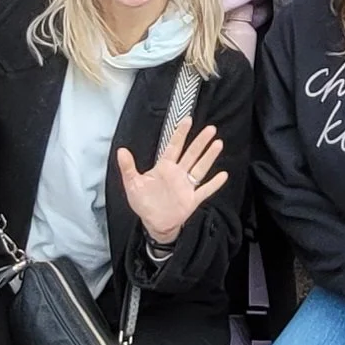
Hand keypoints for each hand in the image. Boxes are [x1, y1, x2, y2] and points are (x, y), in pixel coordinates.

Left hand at [116, 113, 228, 249]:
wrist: (154, 224)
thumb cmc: (143, 203)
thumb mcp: (132, 184)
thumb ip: (128, 167)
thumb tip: (120, 150)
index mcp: (164, 167)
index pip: (174, 146)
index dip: (180, 133)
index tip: (187, 120)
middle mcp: (177, 174)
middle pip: (191, 153)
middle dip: (200, 141)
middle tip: (210, 129)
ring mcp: (186, 186)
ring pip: (200, 168)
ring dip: (209, 156)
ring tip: (218, 144)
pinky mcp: (192, 199)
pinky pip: (205, 190)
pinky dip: (214, 183)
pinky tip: (223, 175)